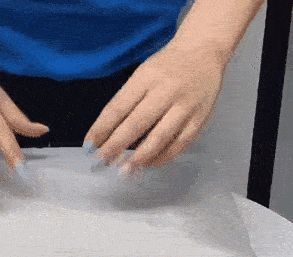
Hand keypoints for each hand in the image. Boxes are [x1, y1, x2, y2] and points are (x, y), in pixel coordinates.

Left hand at [84, 42, 228, 175]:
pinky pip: (179, 144)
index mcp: (146, 78)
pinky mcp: (200, 118)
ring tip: (124, 170)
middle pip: (136, 124)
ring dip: (139, 157)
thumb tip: (107, 135)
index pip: (118, 107)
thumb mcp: (142, 74)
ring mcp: (185, 106)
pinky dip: (162, 157)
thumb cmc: (166, 67)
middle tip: (101, 162)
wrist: (204, 51)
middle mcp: (166, 91)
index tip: (88, 146)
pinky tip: (148, 164)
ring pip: (159, 137)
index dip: (101, 129)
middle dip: (116, 146)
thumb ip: (127, 101)